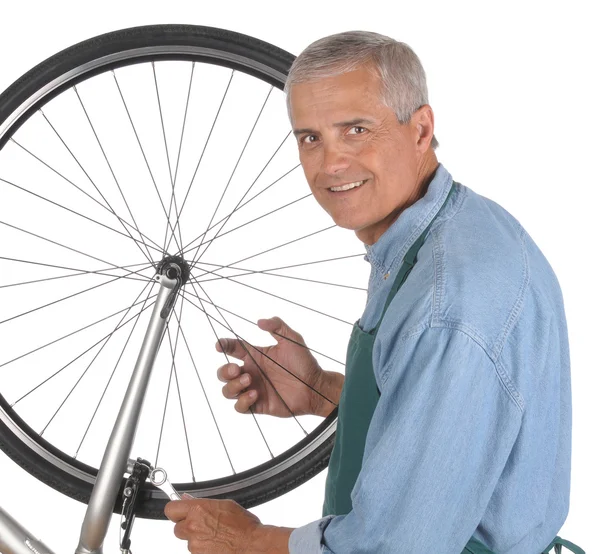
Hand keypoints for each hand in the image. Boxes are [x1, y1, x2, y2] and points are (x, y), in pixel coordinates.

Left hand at [165, 496, 292, 553]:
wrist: (252, 545)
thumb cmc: (243, 526)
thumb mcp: (224, 505)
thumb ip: (202, 502)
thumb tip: (188, 499)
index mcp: (198, 510)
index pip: (171, 508)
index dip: (176, 509)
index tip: (179, 508)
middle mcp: (193, 527)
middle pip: (177, 527)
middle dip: (186, 525)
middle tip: (200, 522)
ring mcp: (194, 544)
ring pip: (187, 540)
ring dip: (195, 537)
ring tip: (214, 533)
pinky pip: (195, 550)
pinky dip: (202, 546)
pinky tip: (215, 542)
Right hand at [216, 316, 340, 417]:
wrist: (315, 386)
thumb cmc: (304, 363)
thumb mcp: (292, 339)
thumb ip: (277, 326)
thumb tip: (259, 321)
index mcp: (256, 356)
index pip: (233, 348)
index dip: (223, 345)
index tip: (220, 345)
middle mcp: (251, 372)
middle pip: (223, 373)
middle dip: (224, 370)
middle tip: (237, 369)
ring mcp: (252, 389)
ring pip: (227, 391)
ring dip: (233, 385)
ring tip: (249, 380)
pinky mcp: (258, 404)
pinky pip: (239, 407)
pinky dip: (242, 401)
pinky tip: (255, 393)